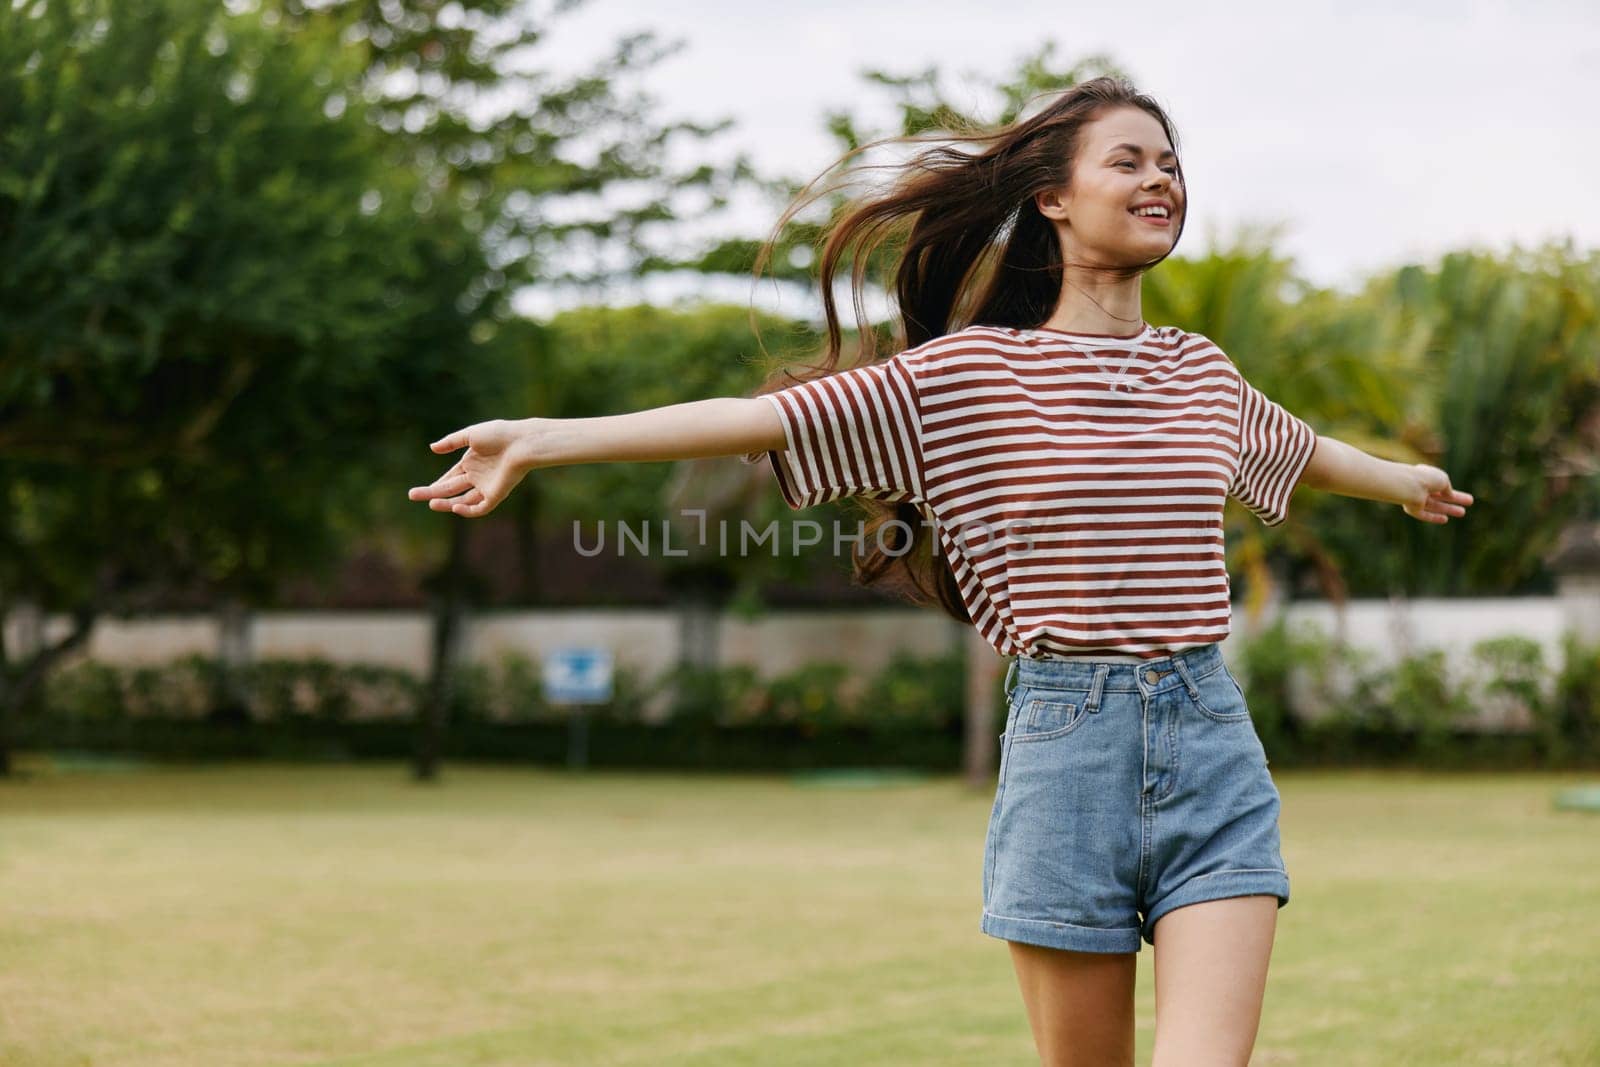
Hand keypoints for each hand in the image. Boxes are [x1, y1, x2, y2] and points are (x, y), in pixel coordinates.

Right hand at [407, 419, 529, 517]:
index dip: (436, 484)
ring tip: (430, 503)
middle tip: (412, 495)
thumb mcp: (471, 434)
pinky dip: (468, 510)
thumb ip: (452, 441)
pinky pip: (480, 508)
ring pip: (463, 500)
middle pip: (451, 489)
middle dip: (432, 493)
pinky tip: (454, 506)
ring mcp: (487, 487)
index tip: (419, 491)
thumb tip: (432, 447)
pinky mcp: (497, 494)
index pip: (450, 478)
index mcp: (471, 463)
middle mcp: (477, 477)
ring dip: (446, 503)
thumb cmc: (499, 435)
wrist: (521, 442)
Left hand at [1400, 463, 1473, 523]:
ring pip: (1434, 506)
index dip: (1451, 488)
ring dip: (1448, 509)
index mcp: (1424, 475)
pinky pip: (1424, 514)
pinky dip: (1434, 517)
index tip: (1463, 493)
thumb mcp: (1443, 480)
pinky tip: (1445, 520)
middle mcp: (1419, 486)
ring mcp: (1415, 498)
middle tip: (1470, 502)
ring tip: (1463, 513)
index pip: (1440, 483)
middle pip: (1439, 495)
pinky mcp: (1412, 509)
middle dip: (1454, 499)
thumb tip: (1449, 495)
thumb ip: (1447, 488)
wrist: (1409, 486)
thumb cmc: (1426, 479)